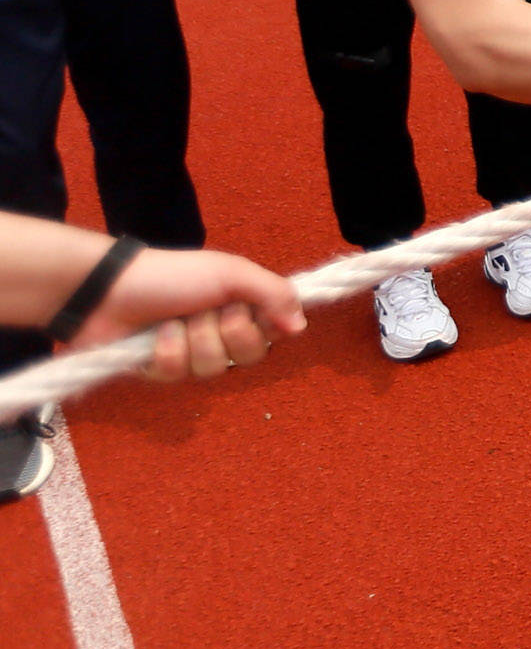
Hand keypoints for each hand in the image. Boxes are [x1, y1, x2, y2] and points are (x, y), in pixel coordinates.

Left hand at [73, 247, 305, 381]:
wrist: (110, 289)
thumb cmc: (174, 275)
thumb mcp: (231, 273)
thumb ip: (274, 294)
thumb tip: (301, 327)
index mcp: (245, 307)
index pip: (278, 333)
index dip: (264, 326)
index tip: (247, 308)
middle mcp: (225, 333)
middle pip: (250, 356)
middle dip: (225, 331)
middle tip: (205, 310)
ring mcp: (194, 355)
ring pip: (214, 369)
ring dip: (192, 340)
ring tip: (172, 321)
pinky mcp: (164, 372)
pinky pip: (179, 375)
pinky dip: (166, 352)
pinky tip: (154, 337)